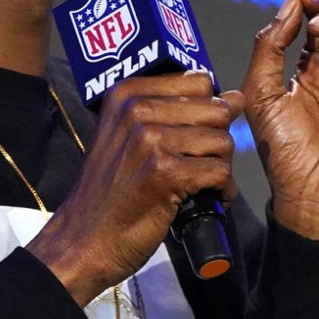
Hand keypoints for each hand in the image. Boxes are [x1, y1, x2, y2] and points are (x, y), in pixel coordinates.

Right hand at [26, 72, 240, 305]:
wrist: (84, 238)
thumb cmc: (111, 190)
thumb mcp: (128, 135)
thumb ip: (175, 111)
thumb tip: (235, 97)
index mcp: (127, 92)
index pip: (200, 81)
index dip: (207, 111)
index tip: (191, 137)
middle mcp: (137, 109)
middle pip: (216, 110)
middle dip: (216, 140)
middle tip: (196, 165)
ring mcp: (150, 139)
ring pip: (222, 142)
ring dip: (220, 167)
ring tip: (198, 183)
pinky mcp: (164, 173)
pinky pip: (220, 172)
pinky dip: (221, 191)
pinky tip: (203, 199)